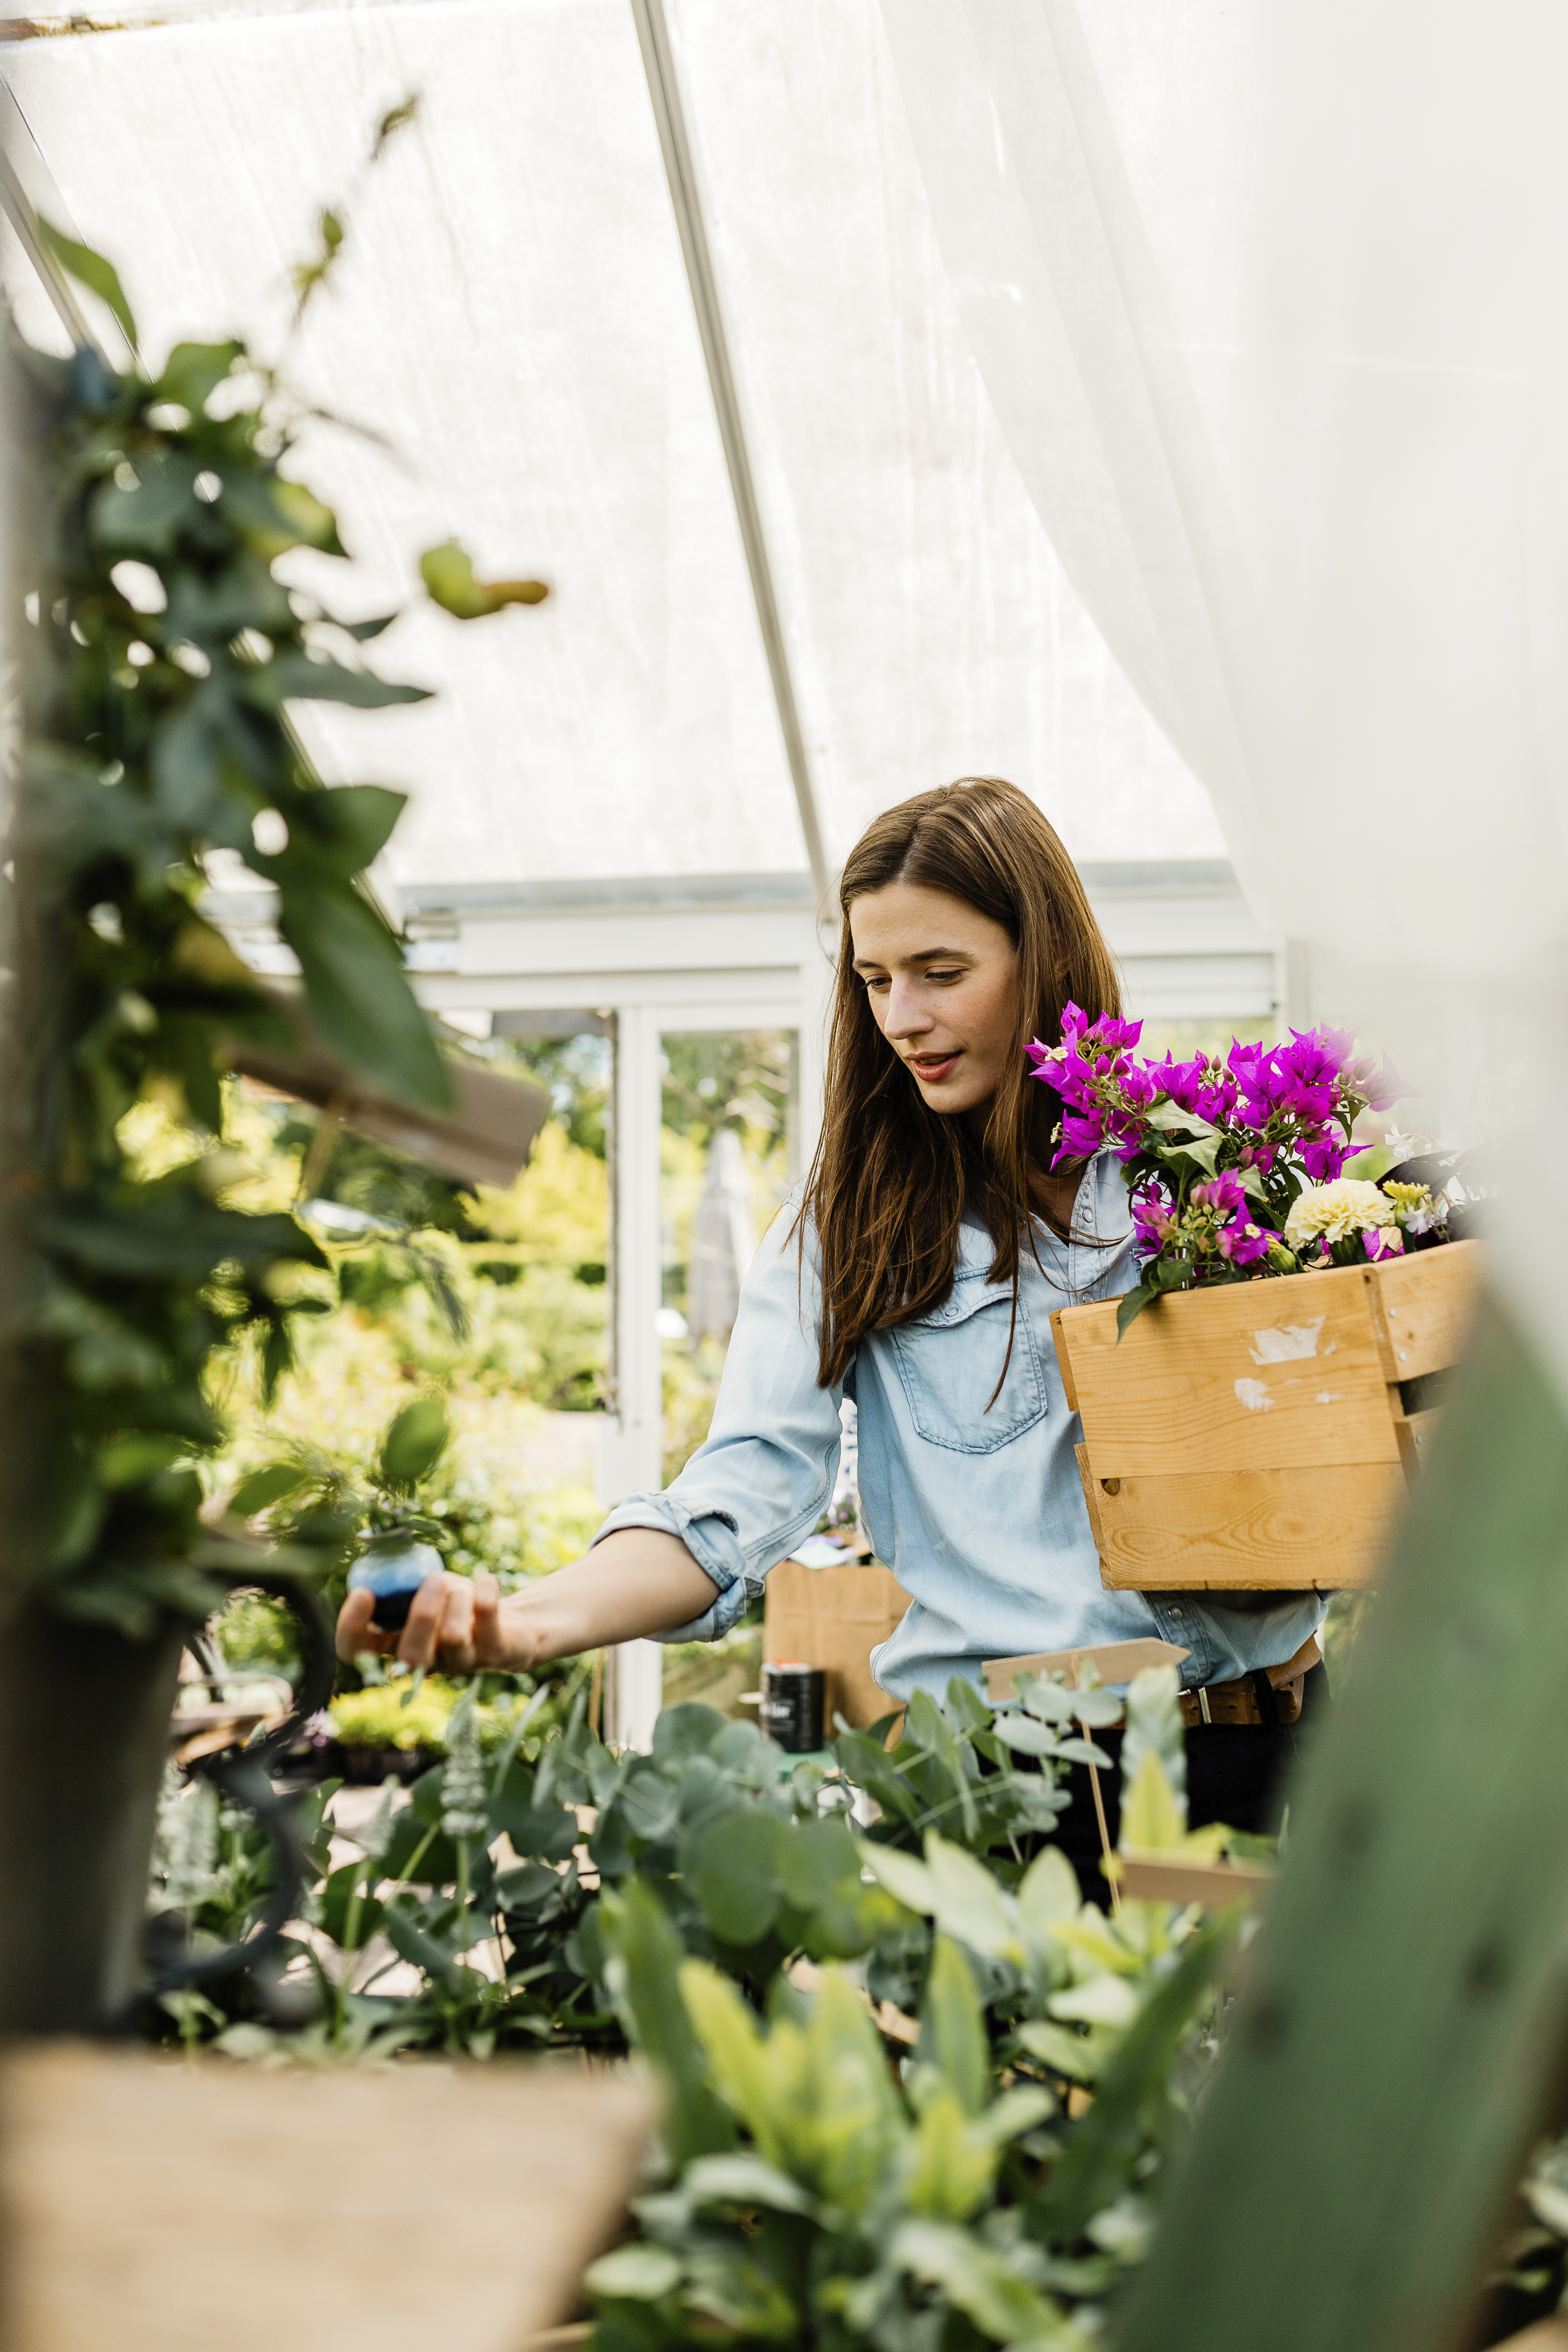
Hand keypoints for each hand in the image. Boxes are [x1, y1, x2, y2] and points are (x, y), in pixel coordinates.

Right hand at [334, 1570, 540, 1673]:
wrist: (511, 1623)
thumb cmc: (458, 1603)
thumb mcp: (427, 1587)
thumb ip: (403, 1581)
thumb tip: (382, 1558)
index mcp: (397, 1644)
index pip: (356, 1652)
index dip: (351, 1628)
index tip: (363, 1592)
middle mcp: (426, 1662)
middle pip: (410, 1656)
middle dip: (420, 1614)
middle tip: (433, 1579)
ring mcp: (461, 1662)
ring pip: (453, 1637)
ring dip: (458, 1598)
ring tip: (463, 1585)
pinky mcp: (495, 1654)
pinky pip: (487, 1620)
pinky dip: (485, 1590)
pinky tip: (487, 1581)